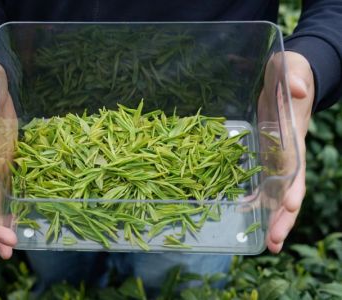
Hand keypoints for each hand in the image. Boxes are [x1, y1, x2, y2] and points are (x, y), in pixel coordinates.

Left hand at [266, 51, 313, 252]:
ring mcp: (277, 157)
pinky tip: (248, 216)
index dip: (293, 185)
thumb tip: (296, 90)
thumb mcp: (290, 67)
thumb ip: (293, 77)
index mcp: (293, 134)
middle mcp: (288, 152)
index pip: (296, 164)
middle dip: (284, 216)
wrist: (286, 79)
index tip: (287, 206)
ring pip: (277, 192)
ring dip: (273, 217)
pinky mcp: (266, 156)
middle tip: (275, 243)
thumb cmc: (289, 72)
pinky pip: (263, 182)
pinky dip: (258, 200)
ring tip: (268, 244)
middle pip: (289, 189)